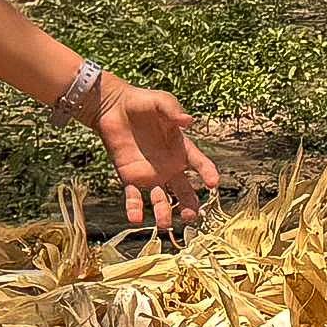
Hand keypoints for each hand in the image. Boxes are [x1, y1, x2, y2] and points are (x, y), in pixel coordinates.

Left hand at [94, 81, 219, 232]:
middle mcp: (169, 166)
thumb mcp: (161, 101)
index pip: (199, 164)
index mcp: (181, 149)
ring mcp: (150, 175)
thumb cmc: (142, 103)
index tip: (213, 184)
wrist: (113, 107)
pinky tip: (135, 218)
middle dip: (189, 204)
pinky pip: (134, 196)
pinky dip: (135, 208)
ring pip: (161, 199)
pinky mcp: (130, 178)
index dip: (207, 173)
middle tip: (193, 216)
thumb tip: (188, 121)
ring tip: (165, 225)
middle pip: (184, 190)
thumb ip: (173, 111)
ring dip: (164, 213)